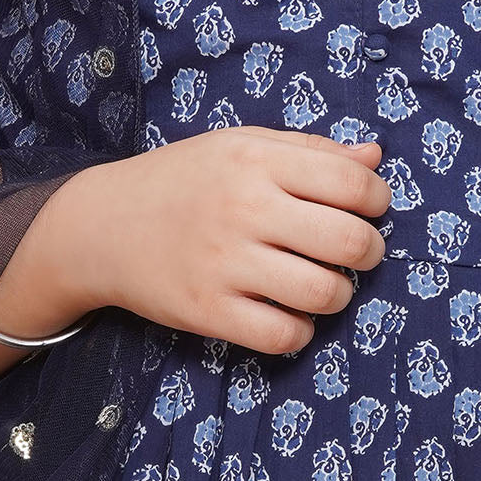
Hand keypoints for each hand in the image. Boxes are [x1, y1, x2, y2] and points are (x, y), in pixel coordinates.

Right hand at [47, 126, 389, 354]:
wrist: (102, 225)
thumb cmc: (184, 179)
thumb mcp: (242, 144)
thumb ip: (310, 150)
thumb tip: (375, 157)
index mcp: (257, 160)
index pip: (351, 182)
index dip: (378, 199)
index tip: (370, 207)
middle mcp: (244, 209)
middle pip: (349, 242)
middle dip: (370, 250)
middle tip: (356, 251)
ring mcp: (225, 263)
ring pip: (324, 293)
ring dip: (340, 293)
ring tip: (324, 283)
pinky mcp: (208, 312)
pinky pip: (283, 336)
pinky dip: (301, 331)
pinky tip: (292, 314)